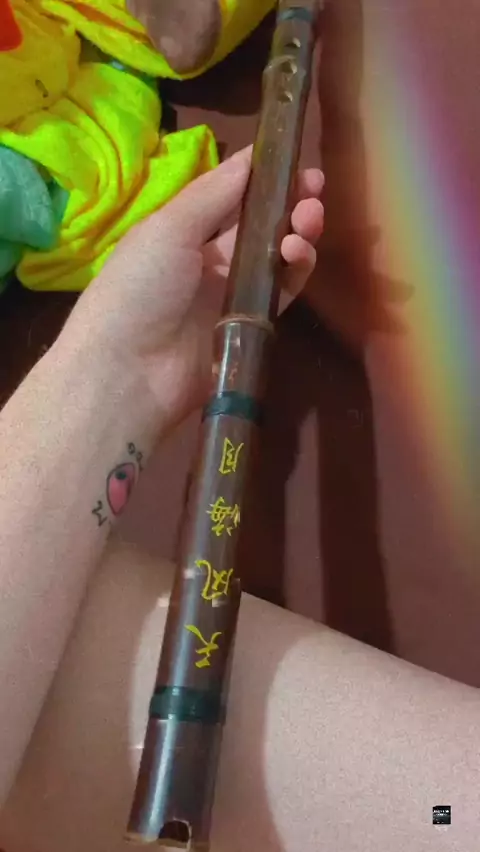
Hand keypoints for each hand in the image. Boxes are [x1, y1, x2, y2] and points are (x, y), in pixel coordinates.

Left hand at [63, 146, 323, 437]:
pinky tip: (297, 251)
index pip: (228, 197)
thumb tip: (251, 157)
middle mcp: (208, 261)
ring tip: (309, 218)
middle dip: (289, 203)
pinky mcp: (251, 327)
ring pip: (276, 257)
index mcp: (181, 232)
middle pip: (258, 226)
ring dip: (297, 232)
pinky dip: (296, 269)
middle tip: (314, 186)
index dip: (260, 177)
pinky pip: (281, 292)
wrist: (130, 371)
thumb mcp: (168, 229)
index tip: (292, 157)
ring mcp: (231, 295)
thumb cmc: (139, 287)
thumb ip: (214, 195)